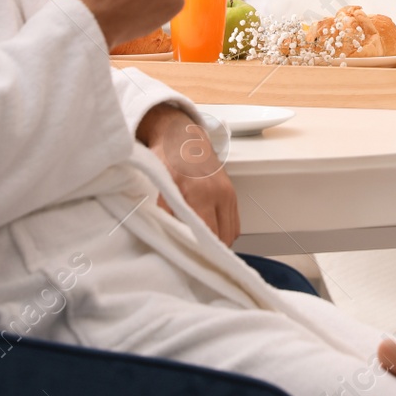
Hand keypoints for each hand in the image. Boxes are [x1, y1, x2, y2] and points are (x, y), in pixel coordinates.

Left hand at [138, 103, 239, 244]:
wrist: (183, 137)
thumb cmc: (169, 157)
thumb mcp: (160, 182)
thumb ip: (165, 208)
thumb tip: (169, 233)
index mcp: (200, 193)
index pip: (209, 234)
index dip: (202, 250)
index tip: (193, 259)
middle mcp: (219, 194)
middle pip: (224, 237)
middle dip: (211, 250)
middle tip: (196, 256)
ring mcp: (228, 193)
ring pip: (232, 232)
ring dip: (220, 241)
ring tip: (203, 246)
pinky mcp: (231, 193)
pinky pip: (234, 222)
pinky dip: (225, 230)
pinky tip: (210, 231)